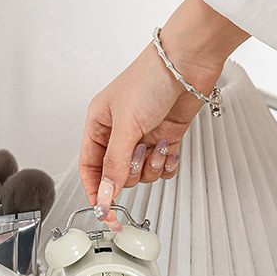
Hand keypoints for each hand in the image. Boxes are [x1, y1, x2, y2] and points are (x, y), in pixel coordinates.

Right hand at [79, 0, 248, 223]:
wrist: (187, 63)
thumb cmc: (150, 78)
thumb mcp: (125, 125)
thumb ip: (114, 165)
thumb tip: (104, 195)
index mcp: (99, 124)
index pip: (89, 167)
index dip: (95, 191)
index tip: (104, 212)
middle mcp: (120, 132)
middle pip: (117, 175)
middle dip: (130, 170)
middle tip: (138, 152)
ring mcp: (143, 137)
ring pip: (141, 174)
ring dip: (151, 165)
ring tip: (157, 144)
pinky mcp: (165, 139)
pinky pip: (162, 168)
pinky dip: (167, 163)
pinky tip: (170, 146)